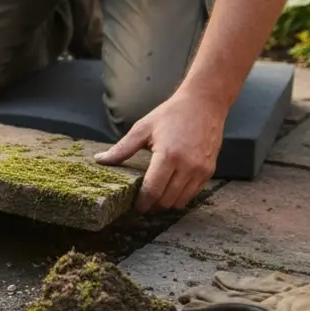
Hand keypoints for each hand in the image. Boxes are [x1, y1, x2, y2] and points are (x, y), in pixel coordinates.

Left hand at [93, 92, 225, 211]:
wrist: (204, 103)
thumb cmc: (172, 114)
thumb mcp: (143, 128)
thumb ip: (122, 148)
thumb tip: (100, 159)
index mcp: (168, 155)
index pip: (153, 190)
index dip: (142, 203)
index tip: (134, 207)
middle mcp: (187, 166)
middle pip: (166, 200)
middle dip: (152, 206)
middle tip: (142, 204)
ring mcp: (201, 170)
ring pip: (181, 201)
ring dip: (166, 203)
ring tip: (155, 198)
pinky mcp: (209, 171)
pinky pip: (193, 194)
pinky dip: (181, 196)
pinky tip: (170, 189)